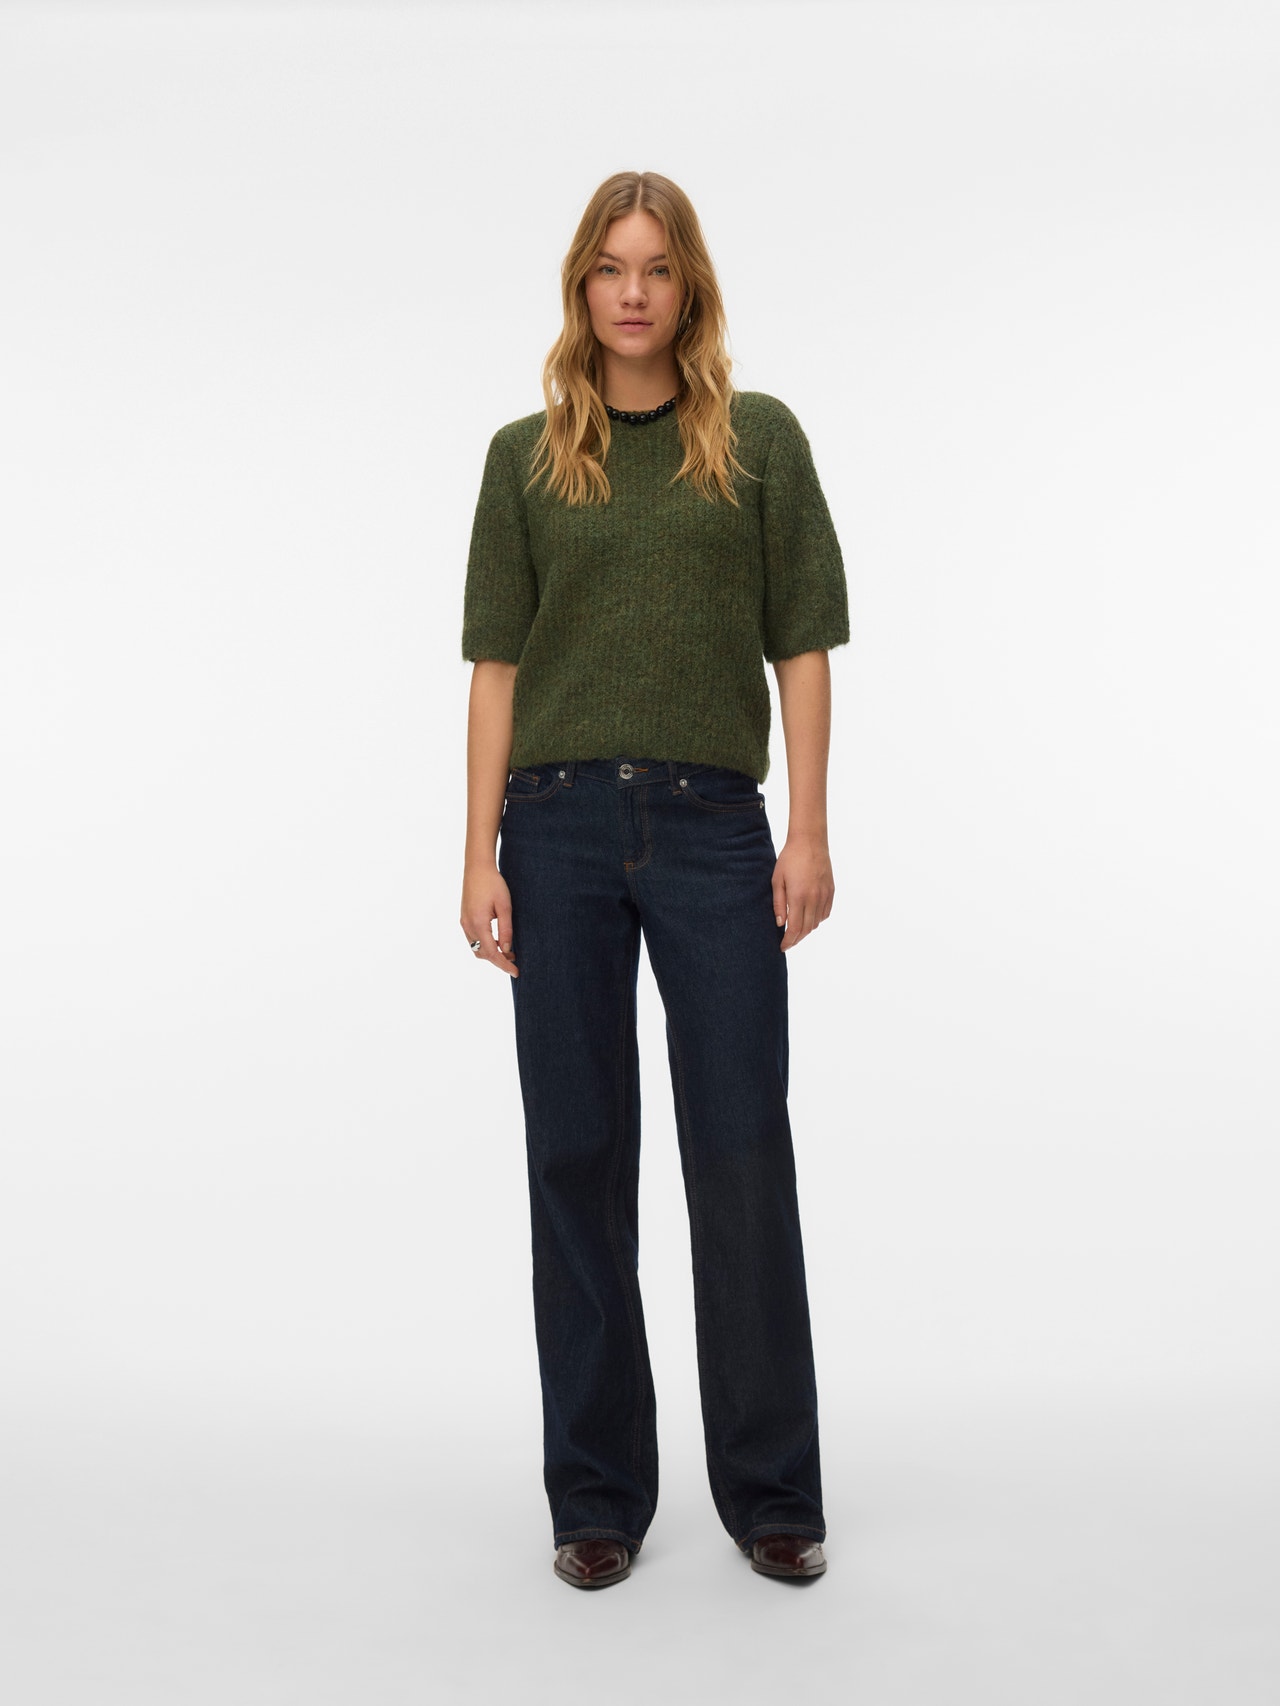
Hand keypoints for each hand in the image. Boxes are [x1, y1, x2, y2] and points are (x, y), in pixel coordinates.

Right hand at [460, 863, 518, 976]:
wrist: (477, 867)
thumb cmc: (493, 884)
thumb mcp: (505, 907)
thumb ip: (506, 930)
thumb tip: (507, 950)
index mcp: (478, 924)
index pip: (492, 953)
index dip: (504, 965)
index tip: (516, 972)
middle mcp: (468, 926)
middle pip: (483, 954)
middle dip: (499, 960)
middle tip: (515, 959)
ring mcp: (464, 923)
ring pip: (477, 948)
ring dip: (491, 953)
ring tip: (508, 950)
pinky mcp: (464, 919)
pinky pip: (474, 939)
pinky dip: (485, 945)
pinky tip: (497, 940)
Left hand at [772, 833, 833, 950]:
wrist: (810, 842)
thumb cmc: (789, 859)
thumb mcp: (777, 880)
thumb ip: (779, 904)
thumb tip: (780, 924)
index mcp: (799, 897)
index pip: (795, 928)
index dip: (788, 941)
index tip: (782, 947)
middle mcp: (814, 898)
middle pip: (807, 929)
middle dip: (796, 939)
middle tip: (787, 942)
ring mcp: (824, 895)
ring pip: (817, 923)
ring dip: (806, 930)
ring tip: (796, 930)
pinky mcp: (831, 891)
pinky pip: (825, 913)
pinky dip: (817, 920)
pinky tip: (809, 918)